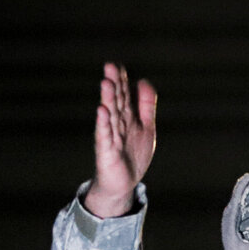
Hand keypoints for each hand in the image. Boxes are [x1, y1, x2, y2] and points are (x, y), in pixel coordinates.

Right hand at [83, 63, 156, 217]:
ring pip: (111, 116)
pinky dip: (104, 123)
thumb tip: (143, 80)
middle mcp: (118, 125)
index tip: (119, 65)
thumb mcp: (146, 127)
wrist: (124, 184)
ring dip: (108, 99)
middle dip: (114, 85)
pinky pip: (105, 136)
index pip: (124, 95)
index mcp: (128, 118)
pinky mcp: (106, 152)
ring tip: (106, 83)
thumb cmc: (133, 155)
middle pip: (116, 102)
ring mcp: (111, 137)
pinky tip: (102, 111)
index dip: (122, 81)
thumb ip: (146, 105)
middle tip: (110, 66)